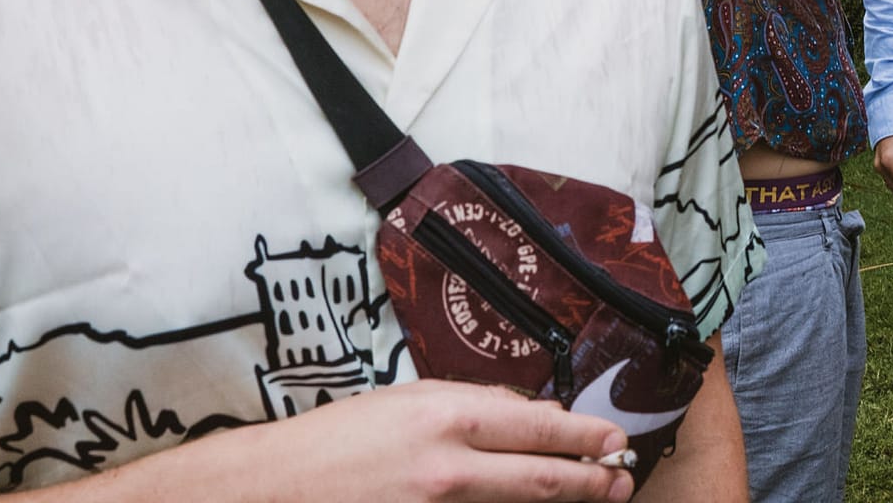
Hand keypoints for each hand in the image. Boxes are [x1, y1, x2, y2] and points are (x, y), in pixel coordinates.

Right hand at [233, 380, 637, 501]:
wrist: (270, 490)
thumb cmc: (336, 440)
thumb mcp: (408, 399)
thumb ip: (472, 404)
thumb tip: (530, 415)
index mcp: (446, 418)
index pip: (537, 426)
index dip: (584, 436)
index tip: (615, 440)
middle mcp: (447, 469)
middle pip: (540, 478)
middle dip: (590, 481)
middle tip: (622, 481)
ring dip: (556, 502)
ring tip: (592, 497)